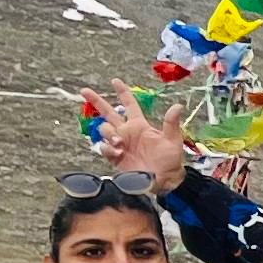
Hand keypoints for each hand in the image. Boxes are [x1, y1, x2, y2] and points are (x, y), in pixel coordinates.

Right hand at [92, 78, 190, 192]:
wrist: (164, 181)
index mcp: (139, 125)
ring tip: (119, 142)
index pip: (129, 105)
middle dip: (96, 101)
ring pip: (104, 130)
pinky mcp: (115, 158)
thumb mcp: (172, 140)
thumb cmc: (170, 160)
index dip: (123, 92)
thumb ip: (171, 123)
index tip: (115, 81)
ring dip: (109, 133)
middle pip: (108, 113)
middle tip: (84, 91)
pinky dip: (109, 148)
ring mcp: (119, 144)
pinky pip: (104, 148)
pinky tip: (118, 152)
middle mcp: (127, 132)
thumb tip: (178, 106)